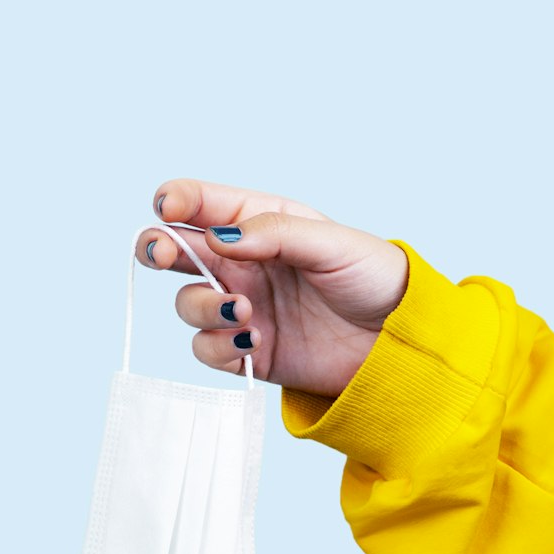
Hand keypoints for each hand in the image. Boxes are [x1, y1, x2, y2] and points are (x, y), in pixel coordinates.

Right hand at [139, 179, 408, 396]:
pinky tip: (251, 341)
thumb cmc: (372, 279)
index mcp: (259, 223)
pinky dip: (219, 346)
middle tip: (163, 255)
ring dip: (202, 306)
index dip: (176, 201)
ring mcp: (241, 308)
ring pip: (187, 304)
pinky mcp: (247, 352)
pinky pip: (208, 349)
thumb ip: (276, 233)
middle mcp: (242, 264)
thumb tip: (219, 237)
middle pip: (175, 252)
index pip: (202, 204)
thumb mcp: (332, 244)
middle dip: (157, 249)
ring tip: (244, 312)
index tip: (169, 208)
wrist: (396, 344)